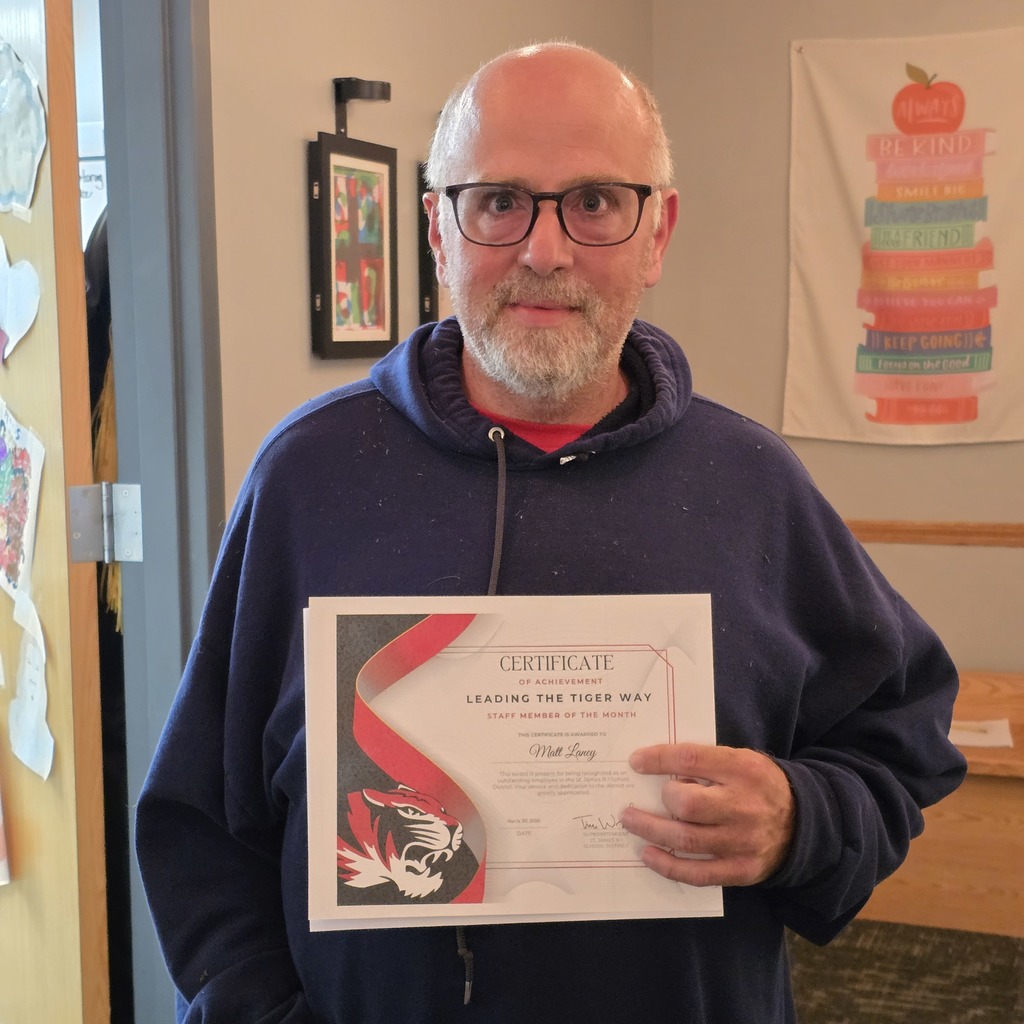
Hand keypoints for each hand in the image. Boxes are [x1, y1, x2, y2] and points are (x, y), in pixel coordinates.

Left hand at [620, 743, 794, 886]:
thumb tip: (659, 768)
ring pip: (687, 840)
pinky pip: (698, 873)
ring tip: (630, 822)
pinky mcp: (741, 870)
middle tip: (642, 798)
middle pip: (688, 805)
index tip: (636, 762)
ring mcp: (743, 842)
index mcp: (743, 770)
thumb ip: (708, 763)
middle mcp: (744, 806)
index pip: (692, 759)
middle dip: (662, 800)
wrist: (804, 823)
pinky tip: (649, 855)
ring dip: (652, 832)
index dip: (659, 759)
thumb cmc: (759, 786)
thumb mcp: (741, 761)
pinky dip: (668, 866)